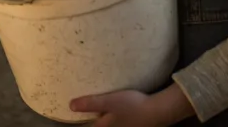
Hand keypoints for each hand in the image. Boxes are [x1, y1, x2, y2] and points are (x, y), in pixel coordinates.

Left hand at [70, 84, 193, 126]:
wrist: (156, 111)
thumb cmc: (131, 106)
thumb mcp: (109, 102)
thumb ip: (90, 104)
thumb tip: (71, 106)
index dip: (80, 123)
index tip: (72, 116)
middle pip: (98, 126)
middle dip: (91, 120)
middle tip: (83, 111)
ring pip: (107, 124)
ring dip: (101, 119)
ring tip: (97, 110)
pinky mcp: (130, 124)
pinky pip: (116, 122)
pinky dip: (111, 117)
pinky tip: (113, 109)